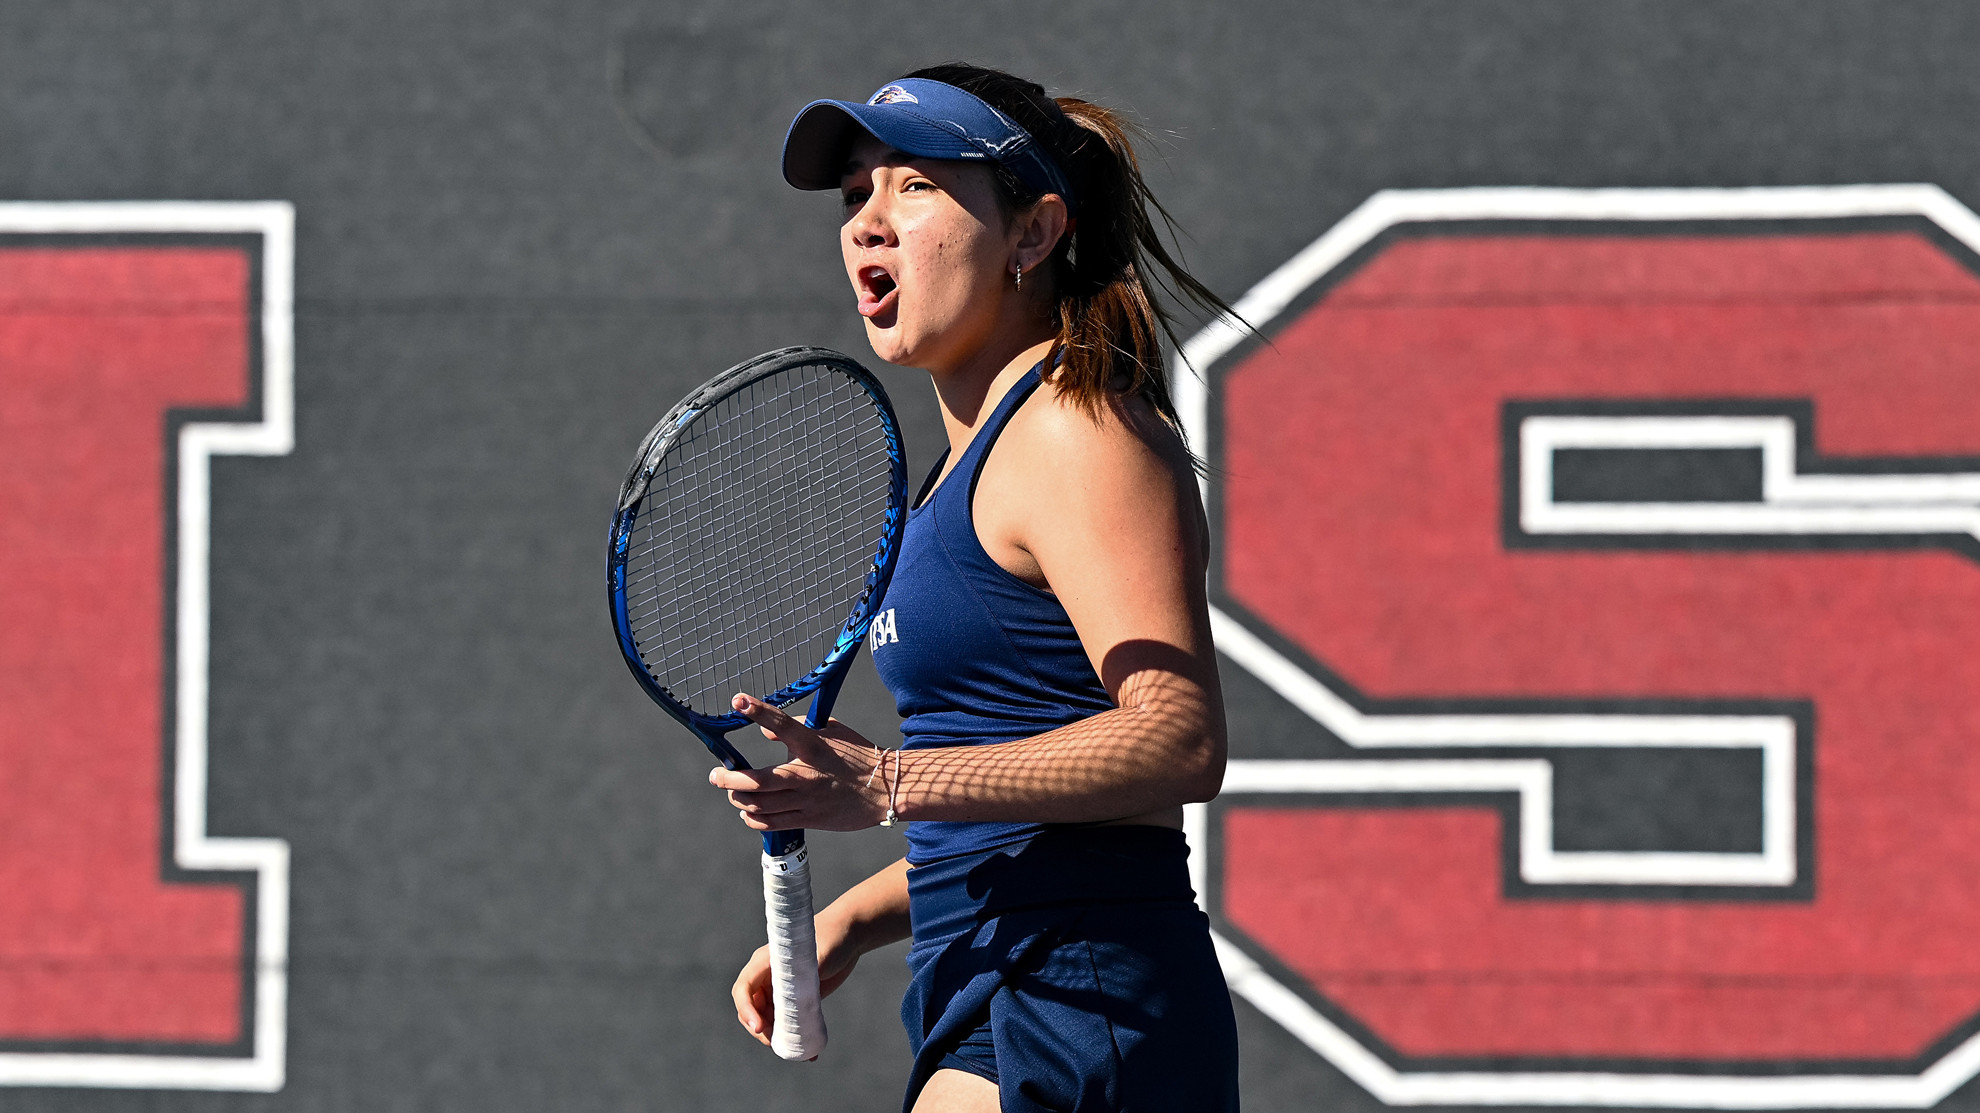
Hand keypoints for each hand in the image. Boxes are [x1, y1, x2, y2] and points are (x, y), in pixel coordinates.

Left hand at [709, 693, 890, 830]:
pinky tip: (748, 811)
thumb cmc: (858, 755)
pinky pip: (771, 823)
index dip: (757, 711)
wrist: (885, 789)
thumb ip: (798, 728)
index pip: (780, 724)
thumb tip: (767, 731)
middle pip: (756, 781)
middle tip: (716, 775)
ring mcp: (806, 800)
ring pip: (758, 805)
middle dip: (728, 779)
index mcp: (812, 745)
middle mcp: (805, 774)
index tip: (738, 700)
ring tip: (732, 792)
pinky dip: (753, 818)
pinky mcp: (809, 819)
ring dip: (738, 799)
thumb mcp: (833, 731)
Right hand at [731, 911, 863, 1048]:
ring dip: (778, 1038)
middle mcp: (767, 977)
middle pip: (751, 1010)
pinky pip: (789, 1022)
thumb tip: (797, 999)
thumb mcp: (819, 954)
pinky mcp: (795, 1000)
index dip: (746, 1011)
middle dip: (761, 1030)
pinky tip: (810, 1052)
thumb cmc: (831, 937)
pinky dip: (795, 1038)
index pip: (743, 989)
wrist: (849, 935)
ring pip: (769, 1020)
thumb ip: (805, 973)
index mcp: (764, 962)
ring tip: (798, 1051)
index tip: (760, 1028)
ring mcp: (780, 990)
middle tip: (777, 1044)